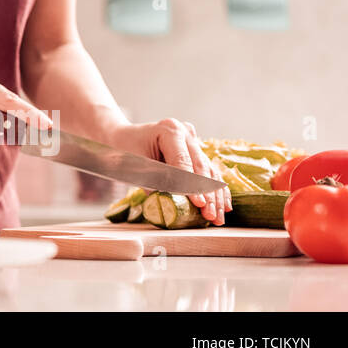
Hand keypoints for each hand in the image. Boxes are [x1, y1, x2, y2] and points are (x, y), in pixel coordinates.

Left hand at [107, 120, 231, 224]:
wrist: (124, 138)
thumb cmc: (125, 150)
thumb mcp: (134, 165)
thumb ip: (154, 182)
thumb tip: (172, 205)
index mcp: (168, 129)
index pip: (182, 161)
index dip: (191, 184)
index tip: (198, 204)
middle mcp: (185, 132)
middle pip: (200, 167)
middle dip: (206, 194)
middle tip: (209, 215)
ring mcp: (193, 141)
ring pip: (208, 171)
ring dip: (214, 196)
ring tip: (217, 217)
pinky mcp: (196, 152)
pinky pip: (209, 172)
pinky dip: (215, 190)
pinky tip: (223, 207)